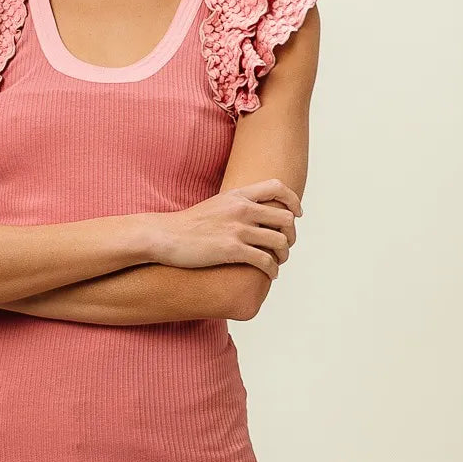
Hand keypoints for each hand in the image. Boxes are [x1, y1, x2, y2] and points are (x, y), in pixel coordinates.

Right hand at [150, 178, 301, 276]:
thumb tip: (257, 213)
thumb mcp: (216, 205)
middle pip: (285, 218)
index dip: (293, 201)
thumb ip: (238, 205)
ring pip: (279, 241)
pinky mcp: (232, 250)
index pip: (277, 187)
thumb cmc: (189, 225)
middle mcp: (242, 209)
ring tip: (278, 262)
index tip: (296, 214)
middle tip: (285, 245)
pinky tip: (270, 274)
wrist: (165, 236)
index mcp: (238, 195)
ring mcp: (238, 229)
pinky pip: (265, 260)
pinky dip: (272, 269)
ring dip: (283, 255)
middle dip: (290, 235)